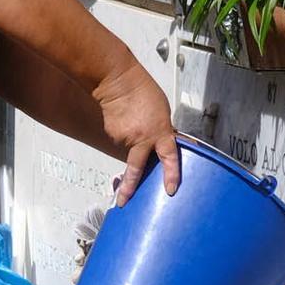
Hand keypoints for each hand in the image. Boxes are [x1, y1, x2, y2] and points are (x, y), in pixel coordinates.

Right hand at [95, 64, 178, 205]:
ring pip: (130, 148)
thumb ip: (164, 131)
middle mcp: (141, 139)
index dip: (171, 175)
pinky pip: (121, 139)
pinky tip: (125, 120)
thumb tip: (162, 144)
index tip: (171, 190)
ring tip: (134, 120)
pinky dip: (124, 133)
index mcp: (159, 132)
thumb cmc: (143, 92)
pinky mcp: (112, 135)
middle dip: (128, 187)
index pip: (169, 158)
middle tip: (122, 202)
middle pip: (135, 169)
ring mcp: (124, 138)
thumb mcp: (163, 112)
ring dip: (133, 140)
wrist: (117, 82)